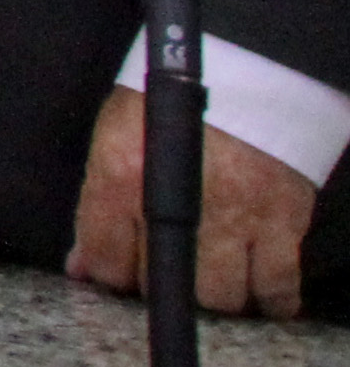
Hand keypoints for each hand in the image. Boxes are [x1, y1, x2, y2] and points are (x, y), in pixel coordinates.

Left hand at [72, 88, 318, 316]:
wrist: (244, 66)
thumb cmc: (168, 100)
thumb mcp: (115, 135)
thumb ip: (97, 205)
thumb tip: (82, 266)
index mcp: (124, 174)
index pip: (104, 258)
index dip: (107, 274)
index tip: (117, 272)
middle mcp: (177, 202)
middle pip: (163, 286)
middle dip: (159, 286)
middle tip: (165, 269)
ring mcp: (236, 214)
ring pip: (221, 296)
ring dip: (214, 296)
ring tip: (210, 278)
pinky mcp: (284, 219)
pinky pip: (278, 284)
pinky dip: (272, 300)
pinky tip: (261, 298)